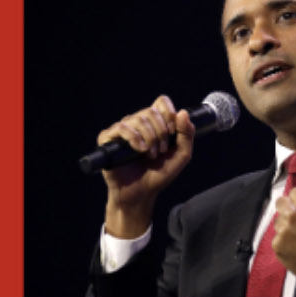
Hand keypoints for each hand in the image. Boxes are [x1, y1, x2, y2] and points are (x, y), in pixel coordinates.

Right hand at [98, 94, 195, 238]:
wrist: (141, 194)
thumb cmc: (158, 176)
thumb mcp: (180, 157)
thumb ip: (187, 136)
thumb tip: (183, 112)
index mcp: (154, 124)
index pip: (161, 102)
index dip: (168, 112)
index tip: (172, 131)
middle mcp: (137, 123)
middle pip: (151, 111)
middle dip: (161, 132)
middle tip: (161, 150)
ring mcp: (122, 130)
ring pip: (138, 118)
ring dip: (149, 138)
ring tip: (150, 154)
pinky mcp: (108, 139)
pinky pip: (121, 127)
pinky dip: (134, 138)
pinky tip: (140, 150)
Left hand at [269, 188, 295, 296]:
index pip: (294, 191)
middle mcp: (293, 215)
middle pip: (280, 202)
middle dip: (286, 208)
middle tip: (293, 218)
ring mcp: (284, 230)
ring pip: (277, 222)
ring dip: (285, 228)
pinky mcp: (278, 245)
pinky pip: (277, 239)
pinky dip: (285, 244)